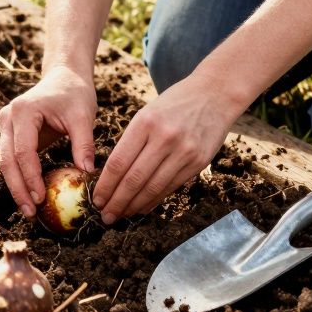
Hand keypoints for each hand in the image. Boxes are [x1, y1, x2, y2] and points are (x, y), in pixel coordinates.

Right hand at [0, 66, 97, 217]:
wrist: (64, 77)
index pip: (22, 151)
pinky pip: (12, 159)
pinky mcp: (10, 133)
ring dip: (17, 187)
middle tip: (31, 213)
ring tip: (30, 210)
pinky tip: (32, 196)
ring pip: (6, 163)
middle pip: (7, 161)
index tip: (41, 199)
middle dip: (18, 189)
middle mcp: (8, 118)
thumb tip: (87, 174)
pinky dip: (21, 178)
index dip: (30, 177)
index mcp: (23, 111)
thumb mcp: (83, 116)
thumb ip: (84, 144)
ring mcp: (5, 125)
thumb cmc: (75, 94)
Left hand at [92, 73, 241, 223]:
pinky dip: (154, 200)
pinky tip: (142, 207)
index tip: (96, 199)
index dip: (105, 185)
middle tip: (105, 216)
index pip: (119, 162)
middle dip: (117, 202)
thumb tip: (112, 176)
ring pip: (153, 188)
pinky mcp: (198, 162)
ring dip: (134, 206)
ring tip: (121, 215)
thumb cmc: (174, 104)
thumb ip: (132, 141)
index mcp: (145, 122)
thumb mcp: (147, 113)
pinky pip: (171, 187)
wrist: (214, 94)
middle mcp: (164, 138)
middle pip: (134, 179)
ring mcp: (184, 151)